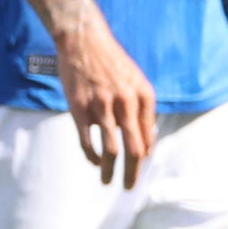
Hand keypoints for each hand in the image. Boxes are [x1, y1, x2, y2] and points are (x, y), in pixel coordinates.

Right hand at [54, 19, 159, 186]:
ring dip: (110, 171)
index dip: (144, 157)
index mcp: (144, 97)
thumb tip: (147, 143)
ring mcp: (102, 106)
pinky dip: (92, 156)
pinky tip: (94, 162)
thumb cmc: (112, 64)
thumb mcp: (137, 82)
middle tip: (129, 187)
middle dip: (132, 172)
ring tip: (108, 182)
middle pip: (134, 149)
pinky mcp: (79, 108)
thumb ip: (143, 110)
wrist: (84, 41)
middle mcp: (126, 103)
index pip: (148, 138)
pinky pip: (87, 141)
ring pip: (111, 149)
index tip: (138, 168)